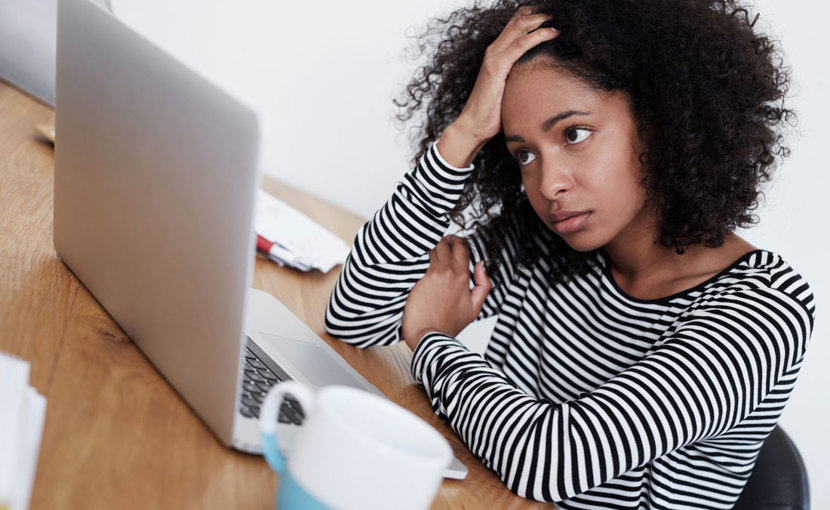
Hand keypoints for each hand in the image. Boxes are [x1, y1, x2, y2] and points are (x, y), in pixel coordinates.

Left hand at [402, 236, 492, 349]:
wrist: (429, 336)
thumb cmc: (449, 325)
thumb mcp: (475, 307)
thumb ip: (483, 284)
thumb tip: (480, 265)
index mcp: (463, 277)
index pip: (462, 247)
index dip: (458, 241)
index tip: (454, 242)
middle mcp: (448, 272)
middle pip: (446, 242)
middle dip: (444, 239)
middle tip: (442, 244)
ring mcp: (432, 274)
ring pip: (432, 248)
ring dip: (432, 247)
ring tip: (431, 252)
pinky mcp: (418, 279)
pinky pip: (420, 261)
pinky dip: (421, 258)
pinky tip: (419, 260)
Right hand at [437, 7, 558, 166]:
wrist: (474, 126)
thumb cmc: (492, 112)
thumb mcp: (511, 90)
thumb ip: (521, 78)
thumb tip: (542, 79)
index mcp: (496, 54)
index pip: (515, 25)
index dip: (533, 17)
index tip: (552, 17)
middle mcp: (493, 51)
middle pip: (518, 21)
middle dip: (539, 14)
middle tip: (559, 13)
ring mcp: (493, 58)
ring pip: (520, 28)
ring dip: (541, 20)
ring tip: (559, 19)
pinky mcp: (496, 67)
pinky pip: (521, 45)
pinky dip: (538, 36)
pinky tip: (552, 33)